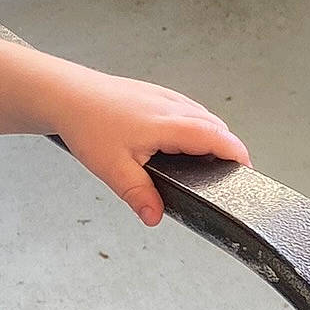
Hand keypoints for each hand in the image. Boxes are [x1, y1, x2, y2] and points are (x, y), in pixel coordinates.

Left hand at [55, 67, 250, 225]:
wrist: (64, 93)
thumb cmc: (86, 124)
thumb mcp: (112, 168)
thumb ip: (138, 194)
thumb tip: (155, 216)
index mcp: (168, 124)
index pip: (216, 137)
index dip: (236, 153)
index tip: (246, 169)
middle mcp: (171, 106)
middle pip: (215, 125)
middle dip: (226, 147)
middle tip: (227, 172)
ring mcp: (162, 96)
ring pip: (201, 114)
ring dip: (211, 133)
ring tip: (207, 158)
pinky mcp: (152, 92)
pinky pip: (185, 107)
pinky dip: (194, 122)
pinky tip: (180, 138)